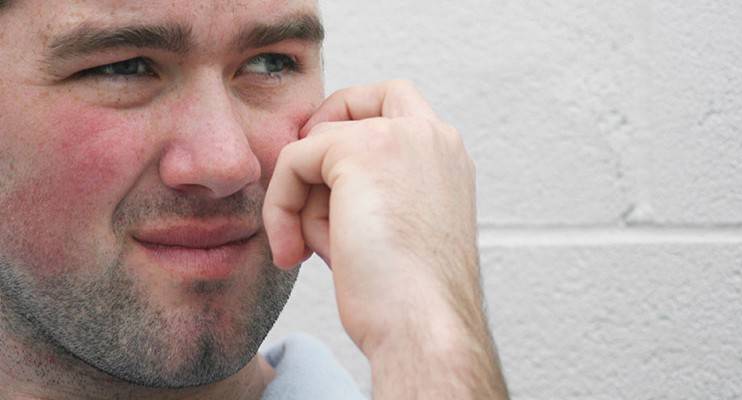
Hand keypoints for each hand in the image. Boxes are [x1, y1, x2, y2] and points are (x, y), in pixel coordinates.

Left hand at [264, 80, 506, 398]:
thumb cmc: (411, 299)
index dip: (353, 126)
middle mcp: (432, 137)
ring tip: (325, 254)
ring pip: (319, 145)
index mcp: (448, 159)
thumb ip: (374, 193)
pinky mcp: (359, 152)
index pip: (396, 105)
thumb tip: (316, 182)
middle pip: (360, 101)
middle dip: (323, 140)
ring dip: (308, 201)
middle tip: (303, 189)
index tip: (326, 175)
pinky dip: (282, 207)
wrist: (423, 325)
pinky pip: (293, 161)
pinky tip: (293, 253)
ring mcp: (399, 137)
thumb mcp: (402, 233)